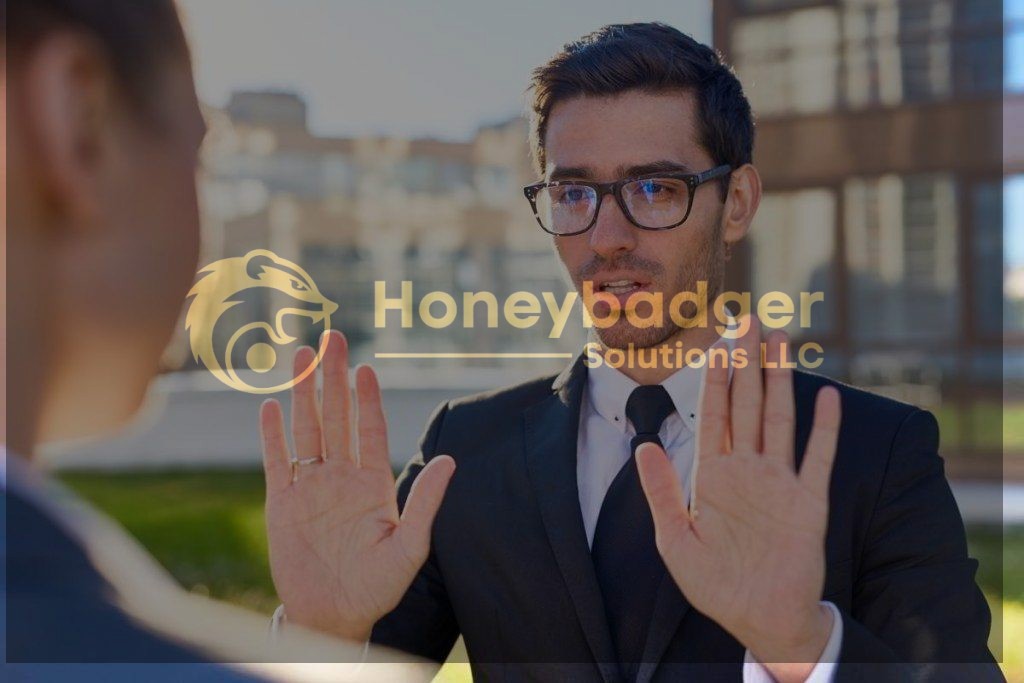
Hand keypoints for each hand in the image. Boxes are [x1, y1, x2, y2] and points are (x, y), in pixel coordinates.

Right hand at [260, 330, 455, 641]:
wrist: (333, 616)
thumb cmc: (377, 587)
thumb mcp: (409, 548)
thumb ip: (425, 503)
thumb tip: (452, 460)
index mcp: (372, 483)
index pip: (369, 429)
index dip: (367, 398)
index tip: (366, 368)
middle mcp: (341, 477)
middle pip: (336, 416)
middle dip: (334, 377)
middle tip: (333, 338)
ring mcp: (311, 487)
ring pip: (306, 429)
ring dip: (302, 393)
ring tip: (301, 355)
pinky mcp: (283, 503)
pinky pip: (277, 461)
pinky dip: (273, 435)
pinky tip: (271, 407)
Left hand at [636, 315, 839, 680]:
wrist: (760, 621)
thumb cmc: (715, 586)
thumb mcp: (675, 540)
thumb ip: (662, 492)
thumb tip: (644, 446)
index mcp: (714, 476)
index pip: (714, 414)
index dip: (716, 377)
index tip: (717, 342)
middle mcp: (749, 471)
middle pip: (748, 404)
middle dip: (747, 363)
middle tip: (749, 321)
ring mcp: (781, 483)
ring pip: (781, 419)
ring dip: (781, 379)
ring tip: (781, 341)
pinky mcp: (810, 503)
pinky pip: (819, 457)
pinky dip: (824, 427)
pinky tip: (825, 394)